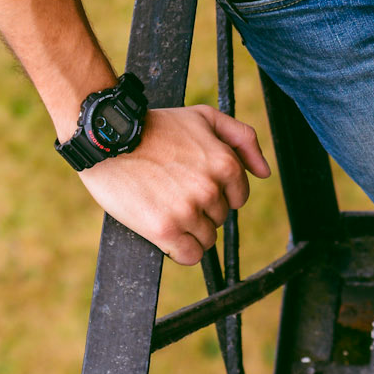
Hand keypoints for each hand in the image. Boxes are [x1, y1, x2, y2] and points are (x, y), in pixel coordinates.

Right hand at [78, 105, 270, 265]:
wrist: (109, 138)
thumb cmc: (156, 127)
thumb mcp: (205, 118)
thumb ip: (243, 139)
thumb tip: (264, 172)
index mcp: (225, 163)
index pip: (237, 198)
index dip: (217, 193)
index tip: (195, 184)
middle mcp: (210, 189)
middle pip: (220, 218)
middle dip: (202, 209)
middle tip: (174, 191)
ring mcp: (187, 211)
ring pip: (207, 239)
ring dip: (190, 230)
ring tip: (167, 208)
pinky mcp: (164, 230)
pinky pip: (190, 256)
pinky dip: (182, 250)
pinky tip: (166, 232)